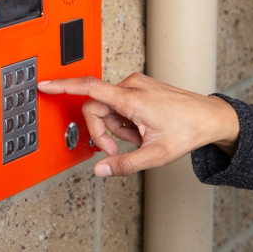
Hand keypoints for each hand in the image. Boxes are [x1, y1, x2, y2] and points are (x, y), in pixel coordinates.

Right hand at [37, 73, 238, 176]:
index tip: (45, 84)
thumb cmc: (187, 129)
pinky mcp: (140, 86)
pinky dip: (125, 118)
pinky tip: (141, 126)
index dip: (63, 86)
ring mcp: (136, 84)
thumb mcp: (155, 154)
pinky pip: (120, 102)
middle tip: (120, 147)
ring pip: (108, 106)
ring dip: (118, 126)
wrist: (208, 116)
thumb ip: (124, 163)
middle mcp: (131, 85)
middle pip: (96, 107)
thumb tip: (100, 168)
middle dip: (103, 130)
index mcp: (131, 99)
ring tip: (139, 135)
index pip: (89, 88)